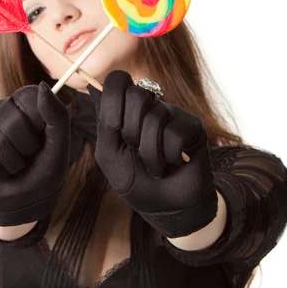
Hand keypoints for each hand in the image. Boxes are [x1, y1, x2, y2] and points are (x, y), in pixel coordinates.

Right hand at [0, 82, 70, 225]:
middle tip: (27, 156)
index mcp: (24, 104)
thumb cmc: (42, 172)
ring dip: (12, 164)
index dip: (38, 123)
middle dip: (26, 147)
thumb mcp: (59, 147)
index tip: (42, 137)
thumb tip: (42, 86)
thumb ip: (57, 116)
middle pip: (14, 122)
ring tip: (13, 167)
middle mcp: (1, 109)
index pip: (29, 96)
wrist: (21, 204)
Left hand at [88, 71, 217, 237]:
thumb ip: (104, 121)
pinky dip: (169, 157)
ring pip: (155, 117)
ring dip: (150, 153)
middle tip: (136, 150)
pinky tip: (173, 164)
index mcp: (126, 109)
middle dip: (131, 132)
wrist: (166, 207)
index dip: (114, 101)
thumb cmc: (136, 181)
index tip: (114, 128)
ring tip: (155, 165)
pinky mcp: (193, 126)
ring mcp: (173, 114)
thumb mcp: (109, 153)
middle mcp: (151, 106)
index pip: (117, 80)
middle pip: (137, 94)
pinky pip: (174, 134)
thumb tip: (93, 86)